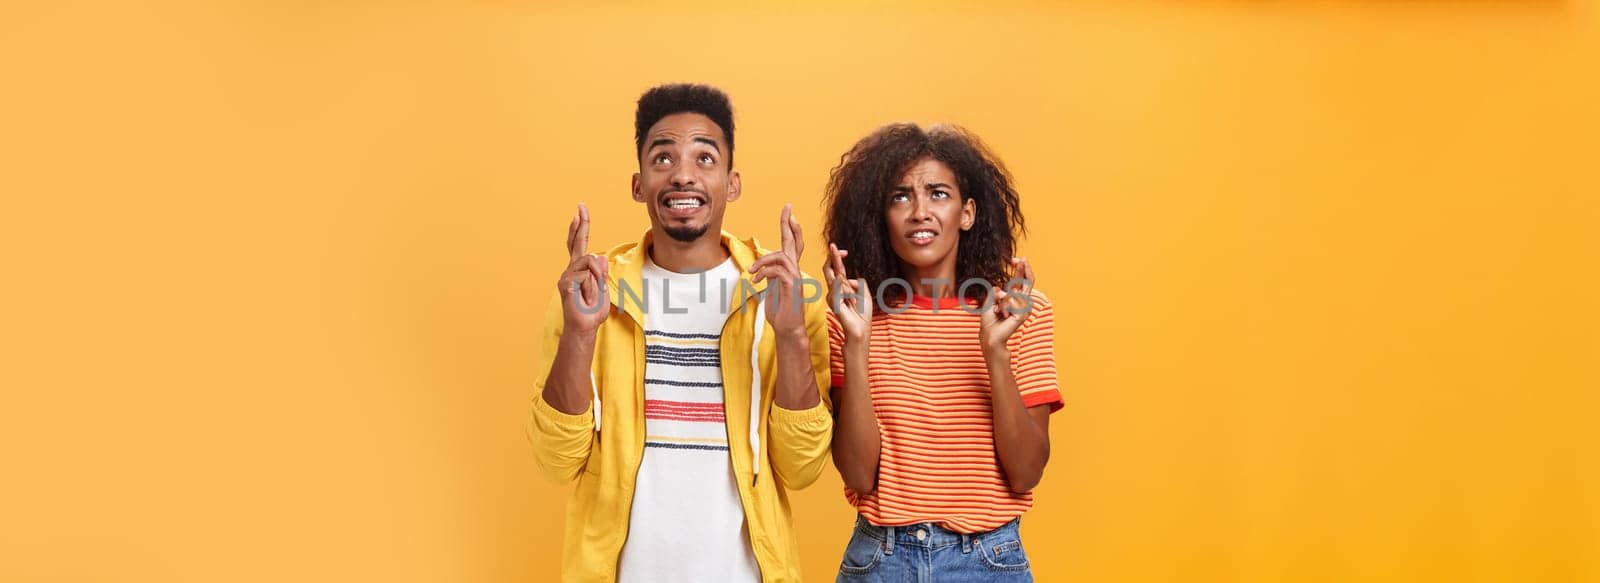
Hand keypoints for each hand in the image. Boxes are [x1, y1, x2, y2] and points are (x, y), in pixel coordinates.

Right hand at [557, 204, 608, 333]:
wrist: (585, 327)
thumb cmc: (592, 311)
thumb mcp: (603, 289)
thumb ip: (601, 273)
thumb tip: (599, 255)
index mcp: (580, 269)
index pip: (579, 244)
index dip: (580, 228)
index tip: (579, 212)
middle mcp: (570, 269)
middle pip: (576, 243)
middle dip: (580, 224)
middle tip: (581, 207)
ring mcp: (566, 275)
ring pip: (590, 262)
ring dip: (598, 278)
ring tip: (592, 294)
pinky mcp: (565, 284)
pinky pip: (586, 276)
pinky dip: (592, 287)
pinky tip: (585, 297)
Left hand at [749, 204, 805, 336]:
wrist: (788, 329)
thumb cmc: (780, 311)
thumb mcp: (771, 288)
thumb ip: (770, 275)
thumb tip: (762, 266)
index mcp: (789, 270)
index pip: (792, 245)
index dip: (790, 228)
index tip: (789, 213)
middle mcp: (795, 271)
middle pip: (795, 242)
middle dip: (789, 224)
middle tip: (788, 207)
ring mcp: (796, 278)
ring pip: (781, 256)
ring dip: (762, 261)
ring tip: (752, 271)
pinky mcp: (792, 286)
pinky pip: (778, 270)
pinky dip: (764, 272)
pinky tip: (757, 281)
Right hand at [823, 242, 870, 342]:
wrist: (860, 332)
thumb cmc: (862, 316)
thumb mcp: (864, 294)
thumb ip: (858, 283)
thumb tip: (848, 278)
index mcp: (842, 289)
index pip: (838, 270)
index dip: (838, 259)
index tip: (843, 251)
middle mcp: (835, 292)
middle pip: (831, 270)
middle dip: (833, 258)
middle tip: (833, 245)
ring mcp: (832, 297)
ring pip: (837, 281)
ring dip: (848, 288)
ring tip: (854, 302)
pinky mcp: (833, 303)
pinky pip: (838, 290)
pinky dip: (846, 292)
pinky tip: (849, 299)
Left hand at [979, 257, 1033, 353]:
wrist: (989, 336)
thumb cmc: (990, 320)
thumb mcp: (990, 301)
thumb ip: (995, 292)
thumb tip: (998, 286)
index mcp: (1016, 299)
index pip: (1022, 281)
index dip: (1020, 269)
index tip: (1015, 259)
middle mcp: (1023, 303)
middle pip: (1028, 282)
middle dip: (1024, 269)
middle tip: (1021, 258)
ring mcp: (1024, 309)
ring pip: (1014, 293)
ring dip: (1002, 300)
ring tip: (998, 310)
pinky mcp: (1022, 315)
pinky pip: (1012, 301)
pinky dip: (1003, 305)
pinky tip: (1001, 313)